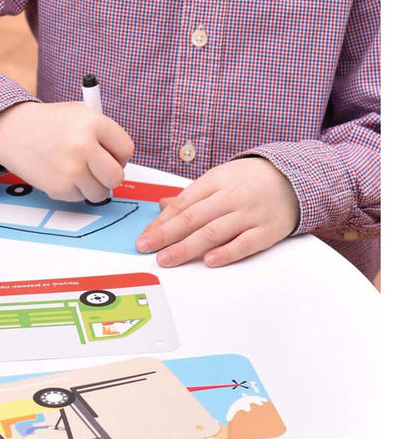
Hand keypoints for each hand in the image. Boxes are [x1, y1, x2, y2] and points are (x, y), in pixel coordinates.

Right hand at [0, 101, 134, 201]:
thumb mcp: (79, 114)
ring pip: (101, 193)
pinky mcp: (58, 187)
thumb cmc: (50, 123)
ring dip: (91, 186)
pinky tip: (58, 173)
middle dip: (109, 176)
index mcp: (94, 122)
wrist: (12, 130)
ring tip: (75, 171)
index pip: (126, 150)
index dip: (118, 154)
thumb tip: (122, 163)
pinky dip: (72, 190)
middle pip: (116, 176)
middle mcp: (84, 145)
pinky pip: (79, 198)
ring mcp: (71, 168)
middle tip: (97, 169)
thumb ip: (104, 135)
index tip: (108, 154)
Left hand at [136, 157, 299, 267]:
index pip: (182, 203)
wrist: (294, 177)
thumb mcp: (218, 179)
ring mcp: (250, 214)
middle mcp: (231, 197)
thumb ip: (191, 195)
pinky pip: (245, 244)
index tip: (144, 236)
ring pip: (214, 232)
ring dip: (187, 247)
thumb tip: (161, 205)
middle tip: (147, 248)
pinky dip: (226, 252)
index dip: (161, 222)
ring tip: (167, 258)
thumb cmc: (248, 180)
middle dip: (166, 235)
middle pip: (193, 218)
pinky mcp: (268, 231)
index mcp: (215, 181)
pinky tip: (208, 261)